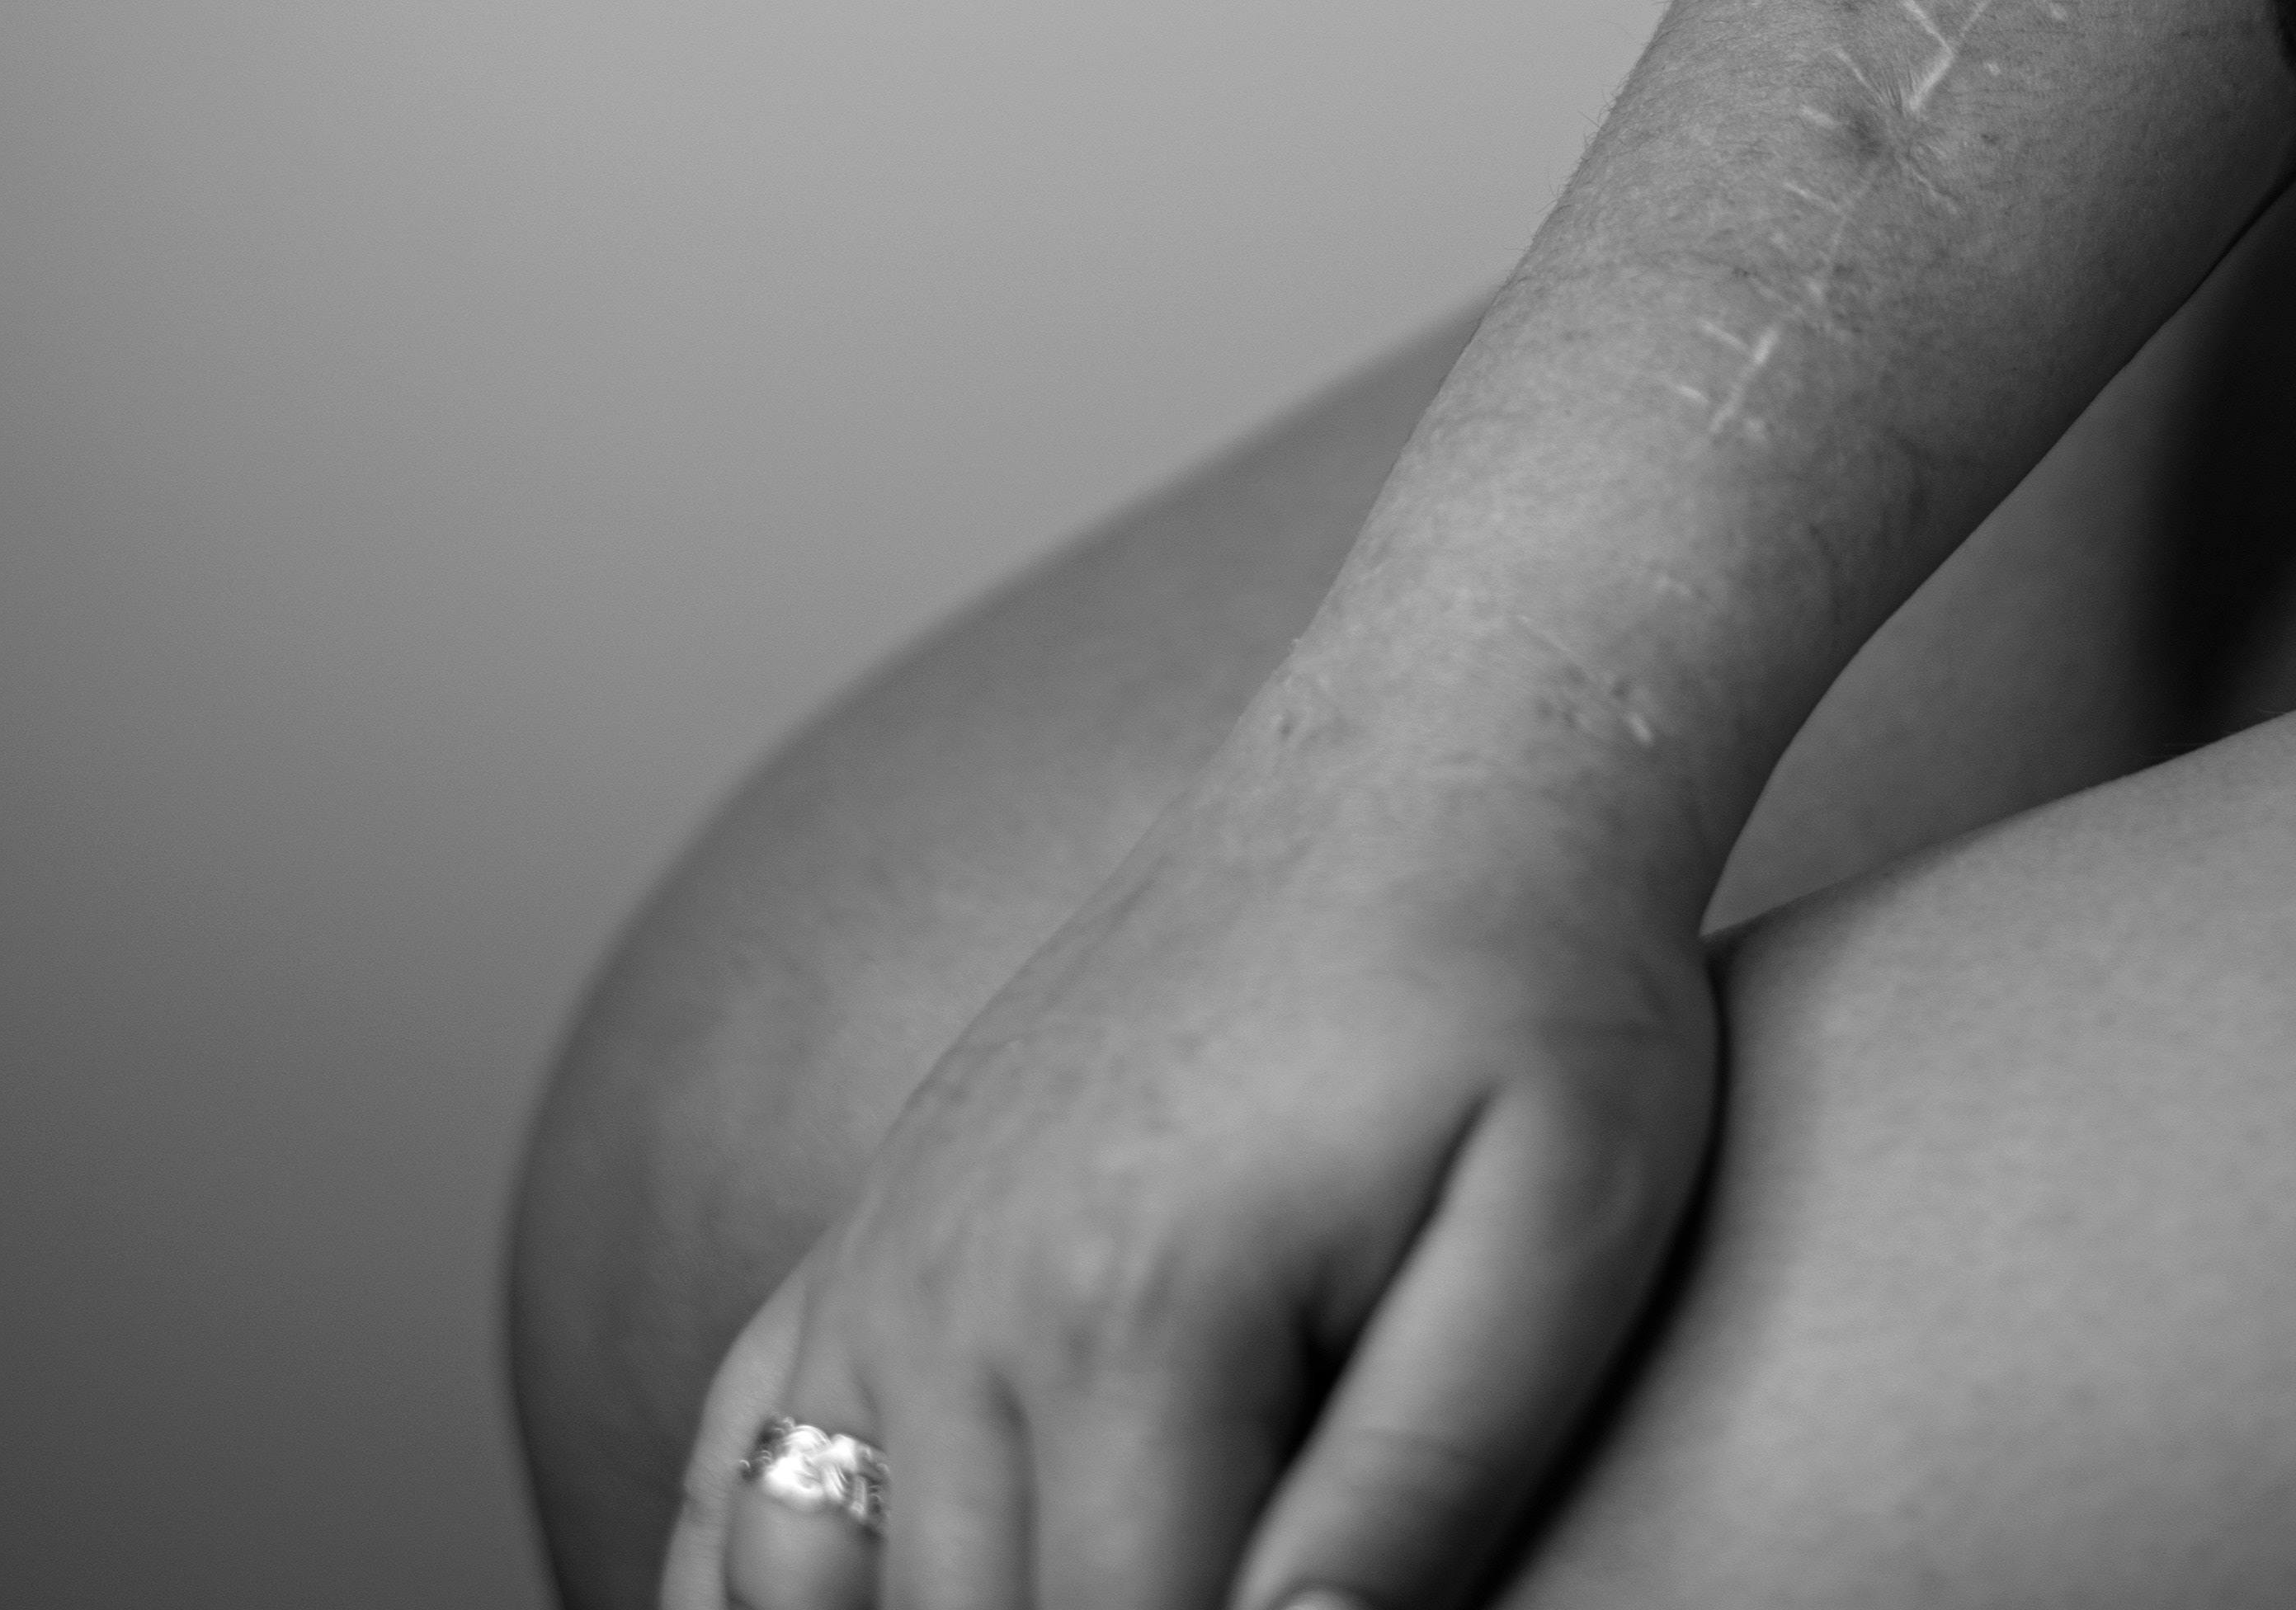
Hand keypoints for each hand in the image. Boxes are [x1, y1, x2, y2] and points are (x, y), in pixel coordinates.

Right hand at [663, 778, 1719, 1609]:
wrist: (1432, 768)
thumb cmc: (1533, 994)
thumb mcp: (1561, 1234)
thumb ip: (1424, 1476)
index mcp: (1135, 1320)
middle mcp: (961, 1297)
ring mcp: (893, 1254)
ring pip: (819, 1589)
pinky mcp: (881, 1221)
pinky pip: (733, 1464)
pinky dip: (745, 1600)